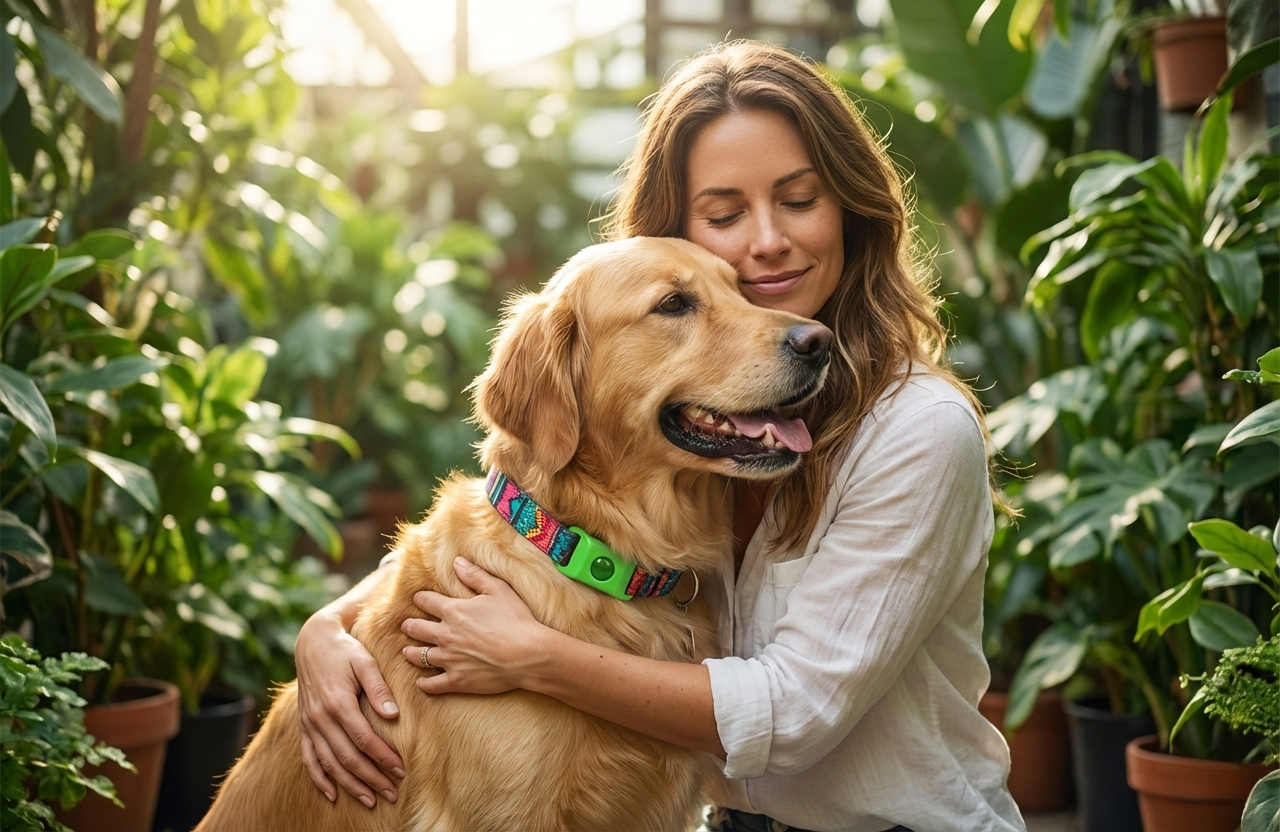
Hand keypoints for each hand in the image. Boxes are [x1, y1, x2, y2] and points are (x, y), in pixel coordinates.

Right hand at [295, 607, 404, 806]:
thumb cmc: (346, 650)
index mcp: (338, 702)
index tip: (401, 770)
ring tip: (370, 800)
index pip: (364, 739)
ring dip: (349, 785)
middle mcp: (320, 718)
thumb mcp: (365, 662)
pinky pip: (308, 758)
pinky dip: (319, 779)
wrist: (313, 641)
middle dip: (371, 779)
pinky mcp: (303, 725)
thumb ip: (378, 689)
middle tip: (392, 794)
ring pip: (329, 763)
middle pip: (347, 758)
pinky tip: (332, 795)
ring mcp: (309, 723)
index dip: (383, 758)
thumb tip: (393, 716)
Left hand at [400, 556, 548, 694]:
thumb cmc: (515, 619)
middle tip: (406, 626)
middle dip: (409, 626)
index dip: (421, 598)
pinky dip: (424, 684)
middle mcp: (445, 635)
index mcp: (453, 611)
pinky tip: (421, 682)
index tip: (418, 598)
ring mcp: (449, 659)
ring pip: (420, 657)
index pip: (427, 601)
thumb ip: (475, 575)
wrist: (527, 654)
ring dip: (411, 653)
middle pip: (417, 629)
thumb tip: (456, 561)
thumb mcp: (498, 589)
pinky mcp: (457, 680)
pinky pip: (433, 685)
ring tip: (407, 652)